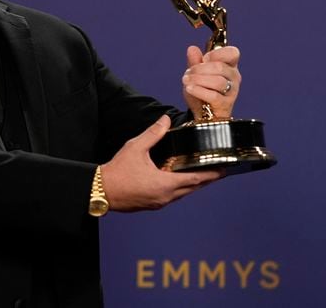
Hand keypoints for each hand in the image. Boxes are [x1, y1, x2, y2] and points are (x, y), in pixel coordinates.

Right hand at [100, 115, 221, 211]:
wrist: (100, 190)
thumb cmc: (117, 171)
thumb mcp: (135, 148)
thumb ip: (153, 134)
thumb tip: (165, 120)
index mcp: (165, 184)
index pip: (196, 180)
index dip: (212, 174)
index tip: (224, 170)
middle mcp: (165, 197)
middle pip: (193, 188)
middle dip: (206, 179)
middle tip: (218, 170)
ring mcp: (159, 203)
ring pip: (183, 194)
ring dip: (193, 184)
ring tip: (201, 174)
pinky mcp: (152, 204)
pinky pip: (172, 196)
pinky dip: (180, 188)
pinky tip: (177, 179)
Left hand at [182, 45, 240, 118]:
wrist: (203, 114)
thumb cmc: (203, 90)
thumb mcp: (196, 74)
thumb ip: (195, 61)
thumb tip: (192, 48)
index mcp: (229, 65)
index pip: (232, 53)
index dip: (216, 54)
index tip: (204, 59)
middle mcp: (234, 77)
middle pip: (220, 67)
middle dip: (200, 68)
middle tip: (188, 72)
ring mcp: (232, 91)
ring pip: (218, 81)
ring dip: (198, 79)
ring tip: (186, 80)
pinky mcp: (225, 104)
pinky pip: (213, 96)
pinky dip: (199, 90)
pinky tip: (189, 88)